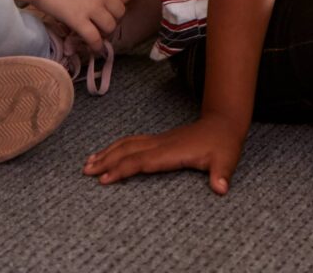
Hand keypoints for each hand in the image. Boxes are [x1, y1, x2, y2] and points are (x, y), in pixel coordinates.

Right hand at [33, 0, 125, 49]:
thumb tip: (94, 2)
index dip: (112, 8)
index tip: (105, 14)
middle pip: (119, 13)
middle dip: (112, 21)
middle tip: (103, 27)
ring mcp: (92, 6)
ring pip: (110, 26)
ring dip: (105, 34)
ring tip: (98, 37)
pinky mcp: (78, 19)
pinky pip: (94, 37)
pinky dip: (96, 45)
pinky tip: (94, 49)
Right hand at [84, 115, 246, 193]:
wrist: (224, 123)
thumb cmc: (224, 144)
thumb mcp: (227, 160)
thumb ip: (222, 174)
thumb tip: (221, 188)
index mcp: (173, 151)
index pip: (142, 161)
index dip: (123, 169)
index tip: (105, 178)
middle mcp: (161, 144)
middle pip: (128, 151)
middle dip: (106, 160)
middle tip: (86, 171)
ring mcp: (159, 140)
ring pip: (128, 144)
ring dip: (108, 152)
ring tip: (89, 163)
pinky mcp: (159, 140)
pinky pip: (133, 142)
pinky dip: (117, 147)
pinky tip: (108, 153)